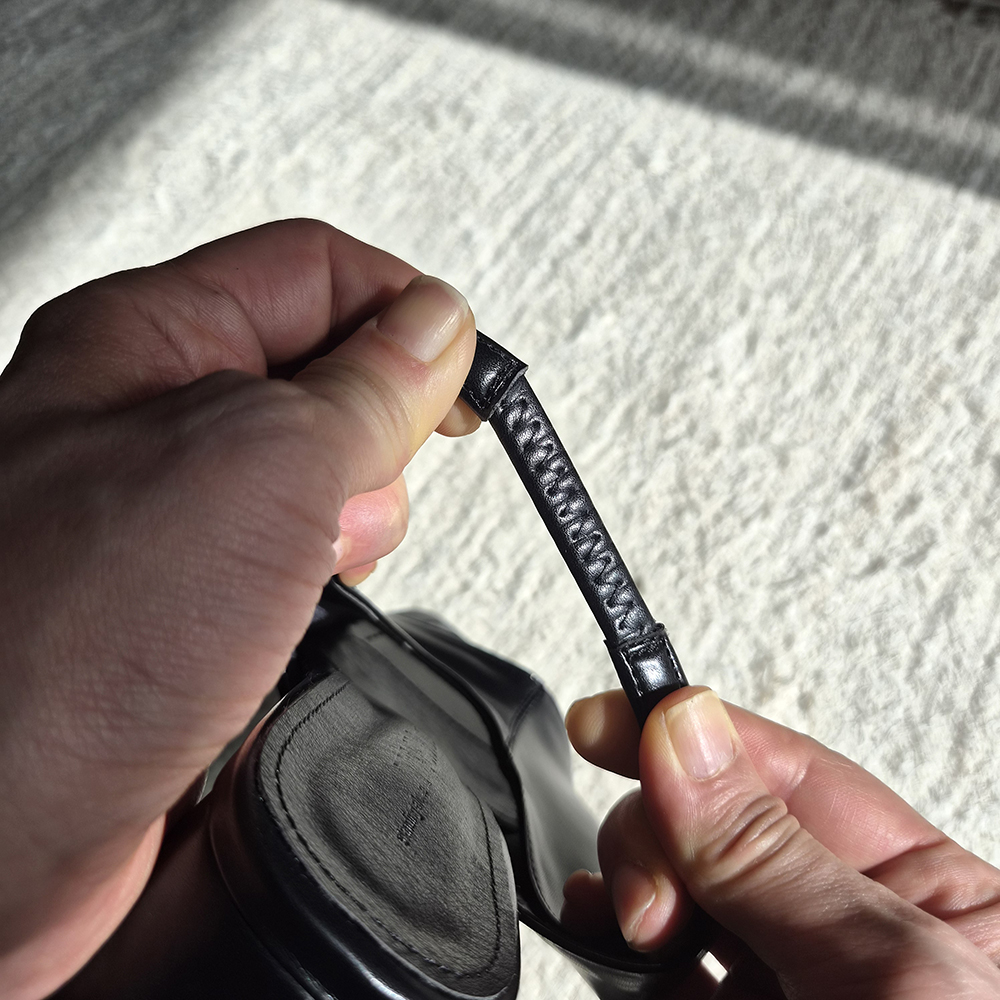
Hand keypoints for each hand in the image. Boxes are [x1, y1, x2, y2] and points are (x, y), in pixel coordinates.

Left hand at [0, 220, 478, 998]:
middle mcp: (156, 420)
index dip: (408, 311)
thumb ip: (364, 388)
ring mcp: (176, 517)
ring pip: (325, 482)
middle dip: (378, 441)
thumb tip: (438, 328)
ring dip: (352, 529)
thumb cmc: (55, 643)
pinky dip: (327, 593)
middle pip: (329, 378)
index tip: (469, 374)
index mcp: (151, 339)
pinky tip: (297, 625)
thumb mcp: (259, 467)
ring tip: (308, 578)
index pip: (317, 272)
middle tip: (350, 501)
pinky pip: (303, 566)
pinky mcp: (195, 603)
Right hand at [563, 687, 999, 997]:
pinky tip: (606, 951)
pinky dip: (613, 956)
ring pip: (675, 896)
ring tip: (628, 926)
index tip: (604, 720)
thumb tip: (684, 726)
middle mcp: (842, 937)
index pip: (788, 772)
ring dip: (629, 893)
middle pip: (715, 827)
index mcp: (924, 897)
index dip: (690, 731)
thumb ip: (771, 851)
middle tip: (648, 896)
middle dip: (659, 837)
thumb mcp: (884, 969)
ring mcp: (779, 987)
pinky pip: (652, 973)